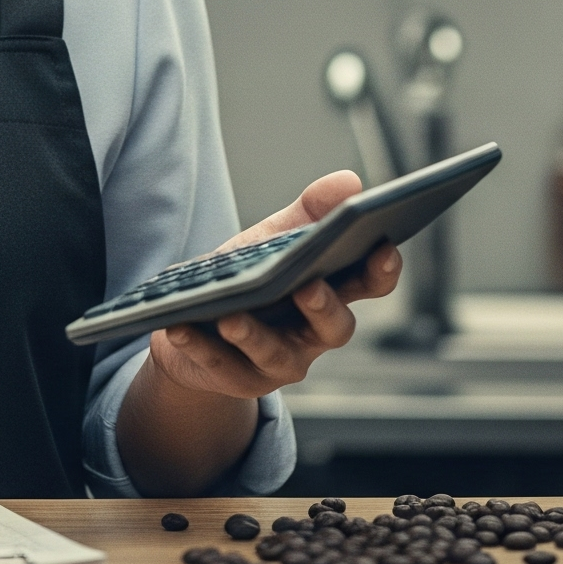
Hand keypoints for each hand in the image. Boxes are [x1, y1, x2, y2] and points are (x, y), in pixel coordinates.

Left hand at [144, 169, 401, 399]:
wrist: (199, 323)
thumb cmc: (249, 276)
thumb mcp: (274, 239)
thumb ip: (309, 213)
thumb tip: (349, 182)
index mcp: (331, 293)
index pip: (370, 284)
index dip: (382, 270)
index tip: (383, 247)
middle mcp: (314, 335)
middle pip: (336, 328)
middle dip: (324, 308)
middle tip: (308, 285)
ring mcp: (279, 362)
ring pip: (276, 355)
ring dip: (254, 336)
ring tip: (231, 316)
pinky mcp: (239, 380)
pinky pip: (221, 366)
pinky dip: (200, 346)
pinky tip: (179, 328)